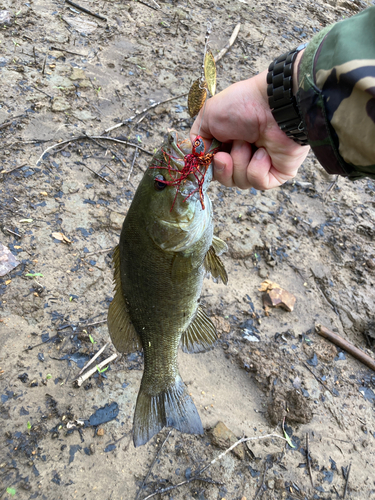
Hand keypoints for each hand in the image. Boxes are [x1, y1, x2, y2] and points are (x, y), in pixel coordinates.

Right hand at [190, 68, 309, 189]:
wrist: (273, 104)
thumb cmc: (243, 104)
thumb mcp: (208, 116)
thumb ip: (197, 139)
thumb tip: (198, 157)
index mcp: (229, 144)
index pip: (214, 168)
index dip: (210, 167)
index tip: (209, 158)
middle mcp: (245, 155)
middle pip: (226, 180)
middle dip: (223, 169)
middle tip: (225, 155)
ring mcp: (262, 165)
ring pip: (241, 183)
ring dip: (240, 162)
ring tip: (249, 142)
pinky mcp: (278, 173)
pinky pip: (259, 183)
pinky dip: (257, 168)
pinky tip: (263, 152)